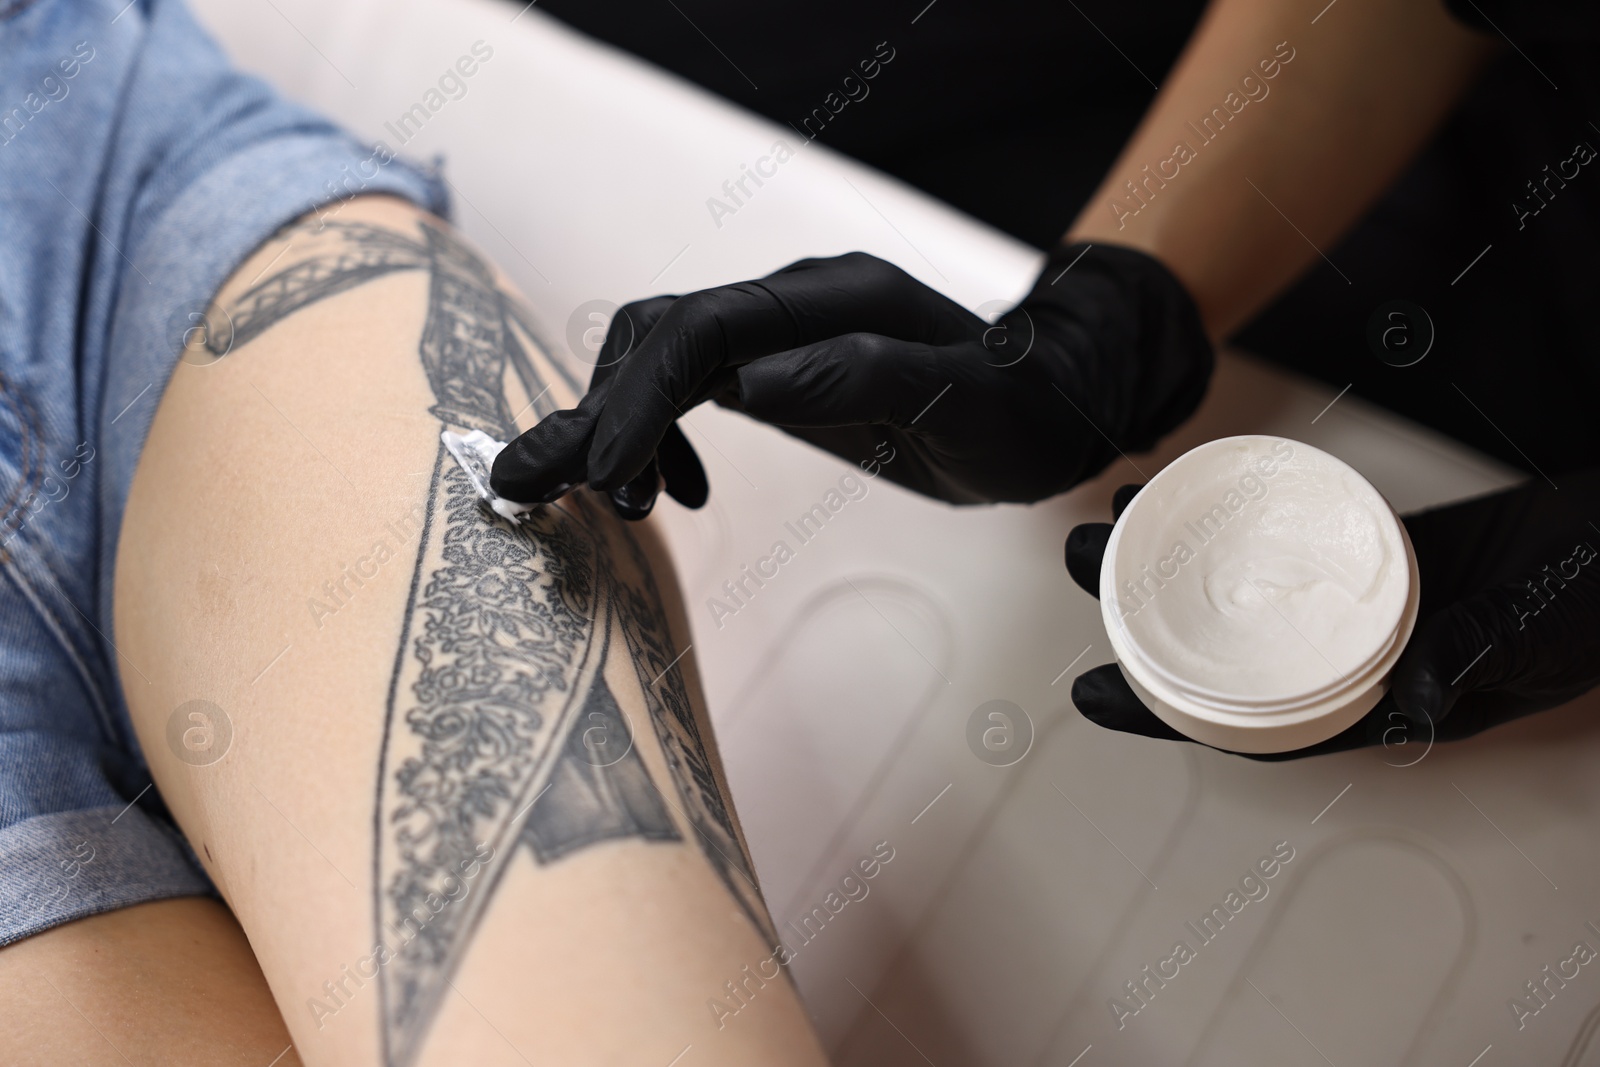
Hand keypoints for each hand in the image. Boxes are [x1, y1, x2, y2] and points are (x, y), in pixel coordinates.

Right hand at [490, 245, 1213, 515]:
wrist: (1048, 410)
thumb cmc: (1021, 413)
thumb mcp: (966, 404)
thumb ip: (868, 379)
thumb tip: (751, 382)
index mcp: (828, 301)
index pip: (697, 331)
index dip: (638, 398)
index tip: (607, 479)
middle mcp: (789, 308)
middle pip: (656, 338)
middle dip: (596, 410)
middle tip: (542, 490)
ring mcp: (777, 339)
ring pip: (658, 363)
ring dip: (609, 425)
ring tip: (577, 496)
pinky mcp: (775, 374)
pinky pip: (687, 392)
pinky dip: (655, 440)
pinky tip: (671, 494)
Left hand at [1064, 471, 1599, 759]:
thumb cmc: (1592, 603)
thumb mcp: (1530, 637)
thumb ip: (1469, 664)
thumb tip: (1406, 709)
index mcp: (1378, 706)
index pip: (1251, 724)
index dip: (1167, 715)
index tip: (1090, 692)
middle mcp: (1351, 659)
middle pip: (1224, 646)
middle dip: (1141, 613)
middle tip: (1073, 562)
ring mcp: (1355, 601)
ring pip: (1244, 586)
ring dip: (1175, 556)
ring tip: (1111, 513)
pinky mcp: (1370, 545)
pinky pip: (1286, 534)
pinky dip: (1237, 515)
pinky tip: (1193, 488)